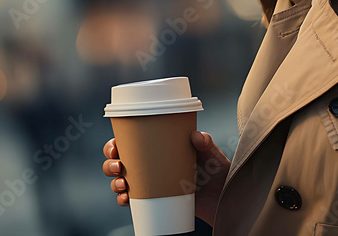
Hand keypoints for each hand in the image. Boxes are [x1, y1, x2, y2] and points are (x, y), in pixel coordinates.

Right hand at [101, 130, 230, 226]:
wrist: (226, 197)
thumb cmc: (219, 171)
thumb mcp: (212, 155)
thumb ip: (206, 143)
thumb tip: (197, 136)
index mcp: (160, 148)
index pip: (131, 142)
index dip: (115, 144)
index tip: (115, 147)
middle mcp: (153, 165)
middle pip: (120, 162)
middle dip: (111, 164)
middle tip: (119, 166)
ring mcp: (153, 183)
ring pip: (122, 182)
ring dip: (114, 183)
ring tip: (123, 185)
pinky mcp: (157, 200)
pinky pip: (134, 201)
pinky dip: (124, 200)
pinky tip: (125, 199)